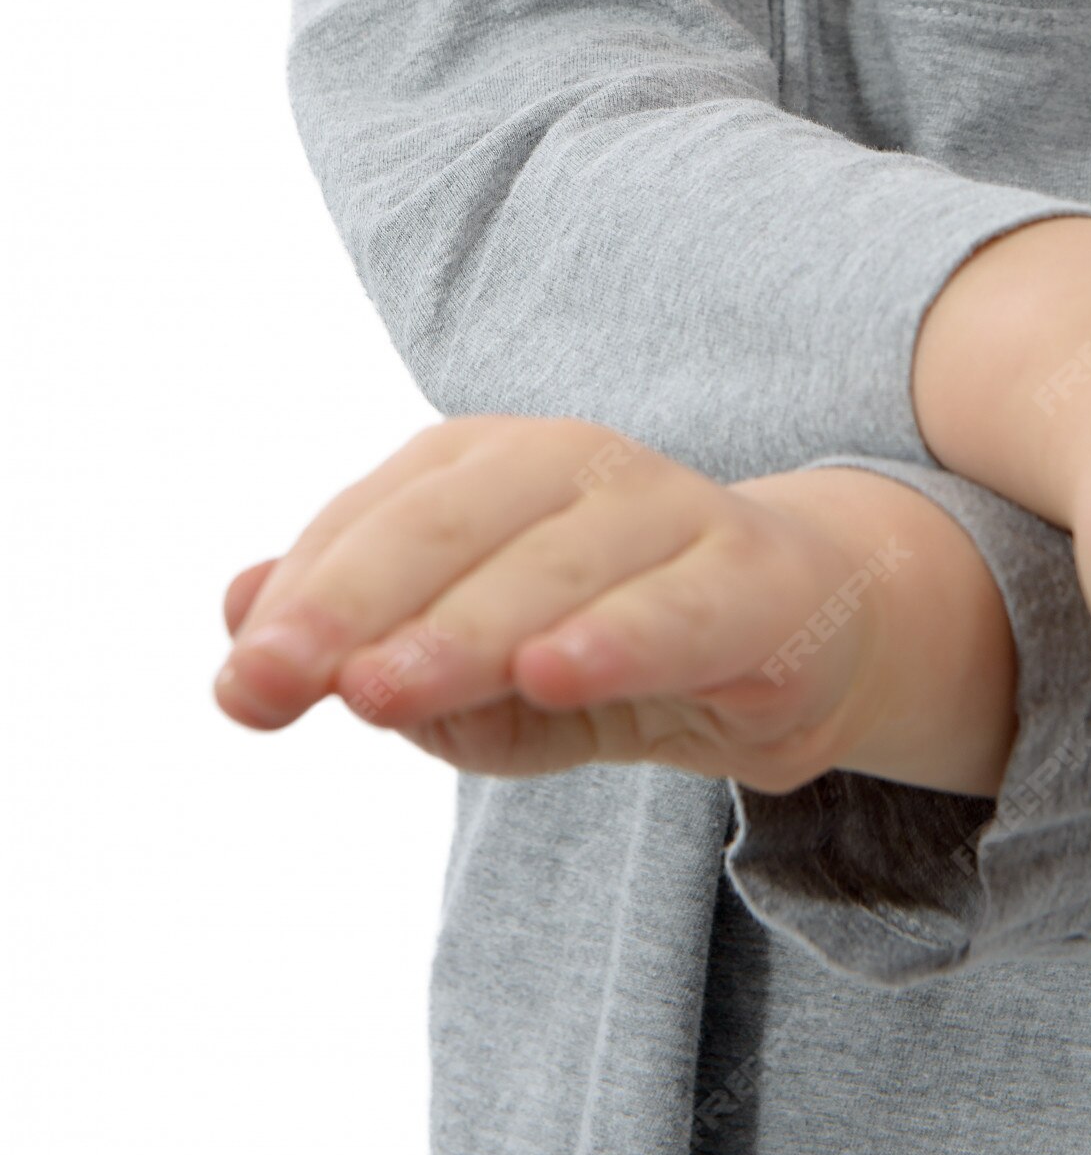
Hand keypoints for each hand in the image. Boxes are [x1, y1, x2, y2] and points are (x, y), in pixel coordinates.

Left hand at [212, 416, 928, 790]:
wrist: (791, 639)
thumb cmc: (597, 643)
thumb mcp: (461, 662)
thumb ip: (351, 639)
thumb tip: (234, 612)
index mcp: (492, 465)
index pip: (381, 517)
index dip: (308, 594)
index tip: (241, 681)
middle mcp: (577, 465)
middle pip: (456, 519)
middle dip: (357, 598)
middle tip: (275, 679)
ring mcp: (672, 513)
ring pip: (561, 563)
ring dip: (466, 625)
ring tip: (384, 689)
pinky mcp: (757, 582)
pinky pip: (683, 608)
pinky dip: (618, 635)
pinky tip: (553, 672)